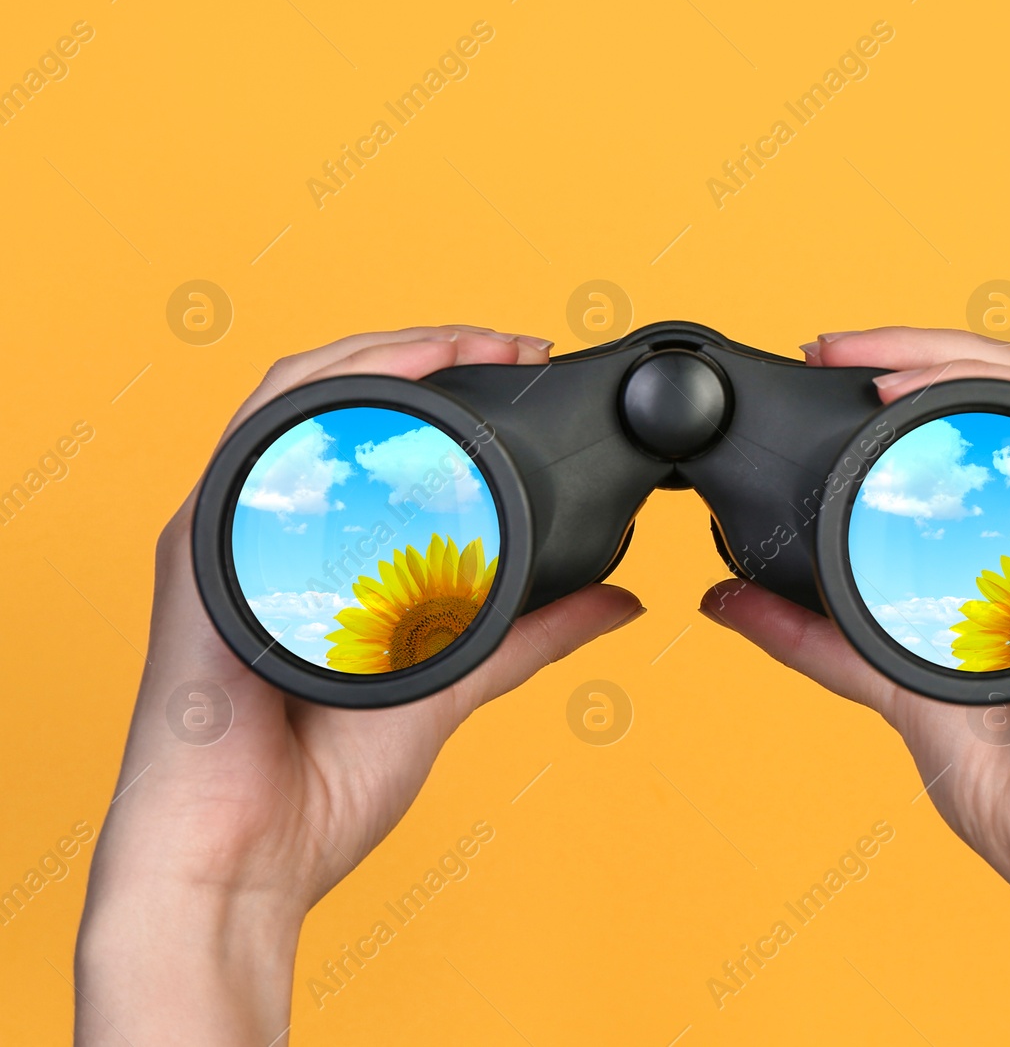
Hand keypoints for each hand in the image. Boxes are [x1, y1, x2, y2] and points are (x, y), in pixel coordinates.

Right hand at [75, 327, 644, 1045]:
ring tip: (468, 342)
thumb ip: (530, 634)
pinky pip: (254, 439)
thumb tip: (616, 599)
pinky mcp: (202, 549)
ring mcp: (231, 531)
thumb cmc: (320, 782)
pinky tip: (386, 379)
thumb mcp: (454, 683)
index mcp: (318, 549)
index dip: (447, 382)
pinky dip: (321, 395)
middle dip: (428, 351)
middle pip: (338, 396)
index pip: (375, 431)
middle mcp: (270, 526)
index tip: (527, 366)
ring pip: (295, 397)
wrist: (247, 859)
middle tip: (513, 344)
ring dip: (385, 354)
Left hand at [700, 328, 1009, 1044]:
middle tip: (833, 346)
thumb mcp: (892, 687)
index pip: (979, 422)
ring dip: (960, 363)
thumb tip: (727, 600)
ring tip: (876, 367)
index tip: (825, 367)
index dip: (908, 374)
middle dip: (921, 348)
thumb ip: (816, 638)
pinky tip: (945, 410)